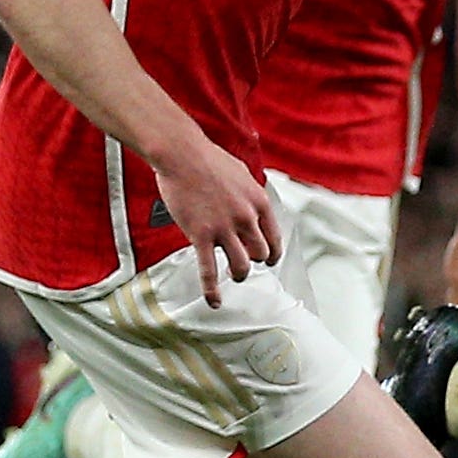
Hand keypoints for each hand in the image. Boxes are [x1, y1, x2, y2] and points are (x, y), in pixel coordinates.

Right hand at [150, 132, 279, 305]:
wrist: (182, 155)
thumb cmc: (209, 160)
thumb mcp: (242, 174)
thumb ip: (250, 193)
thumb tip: (254, 202)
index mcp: (259, 202)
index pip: (274, 237)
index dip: (273, 253)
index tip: (269, 260)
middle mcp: (246, 218)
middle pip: (260, 254)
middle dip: (254, 262)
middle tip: (244, 263)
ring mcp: (224, 228)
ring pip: (241, 265)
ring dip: (238, 273)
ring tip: (233, 275)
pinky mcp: (201, 236)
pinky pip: (208, 270)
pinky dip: (212, 290)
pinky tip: (214, 302)